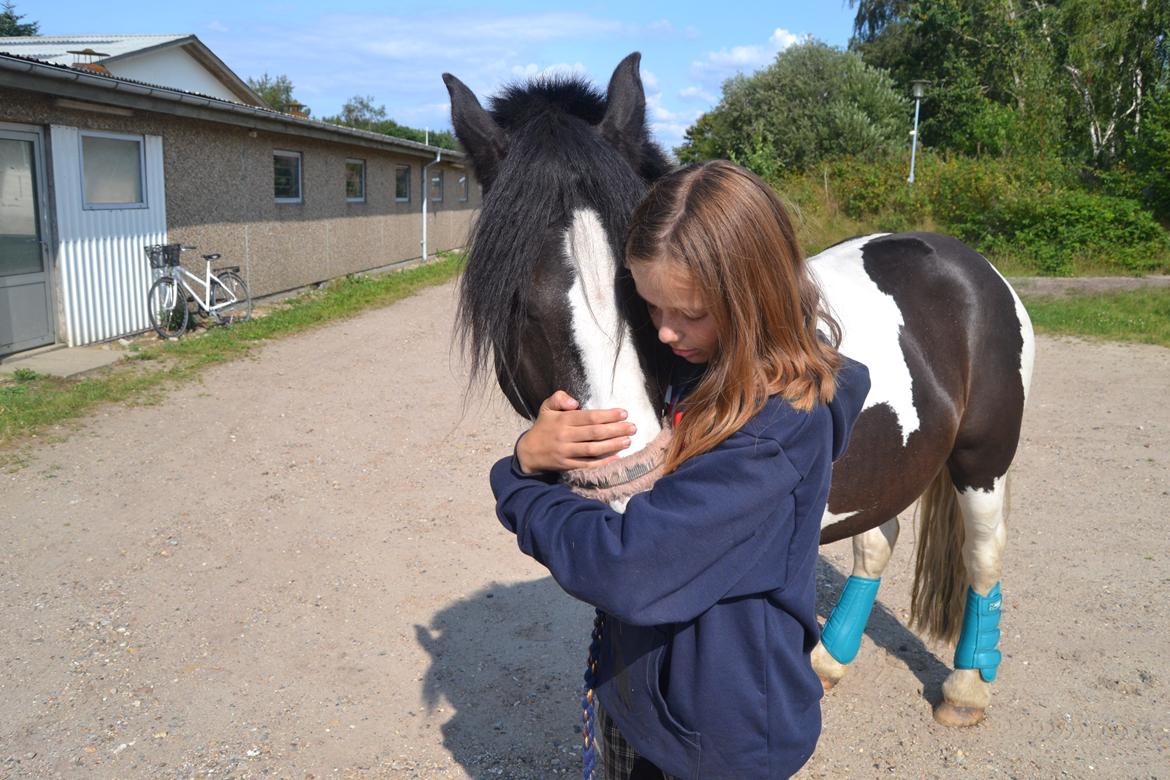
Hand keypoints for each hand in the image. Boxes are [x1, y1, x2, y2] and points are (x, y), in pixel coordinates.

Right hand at [515, 391, 634, 473]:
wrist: (528, 452)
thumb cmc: (543, 427)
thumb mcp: (546, 407)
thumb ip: (559, 398)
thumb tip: (574, 402)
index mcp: (562, 420)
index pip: (589, 417)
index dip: (607, 415)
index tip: (623, 413)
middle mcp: (565, 436)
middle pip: (594, 433)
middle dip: (616, 430)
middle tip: (633, 427)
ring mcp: (566, 452)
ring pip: (593, 449)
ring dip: (612, 445)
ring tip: (628, 441)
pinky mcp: (567, 465)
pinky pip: (587, 464)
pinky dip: (603, 462)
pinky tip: (616, 458)